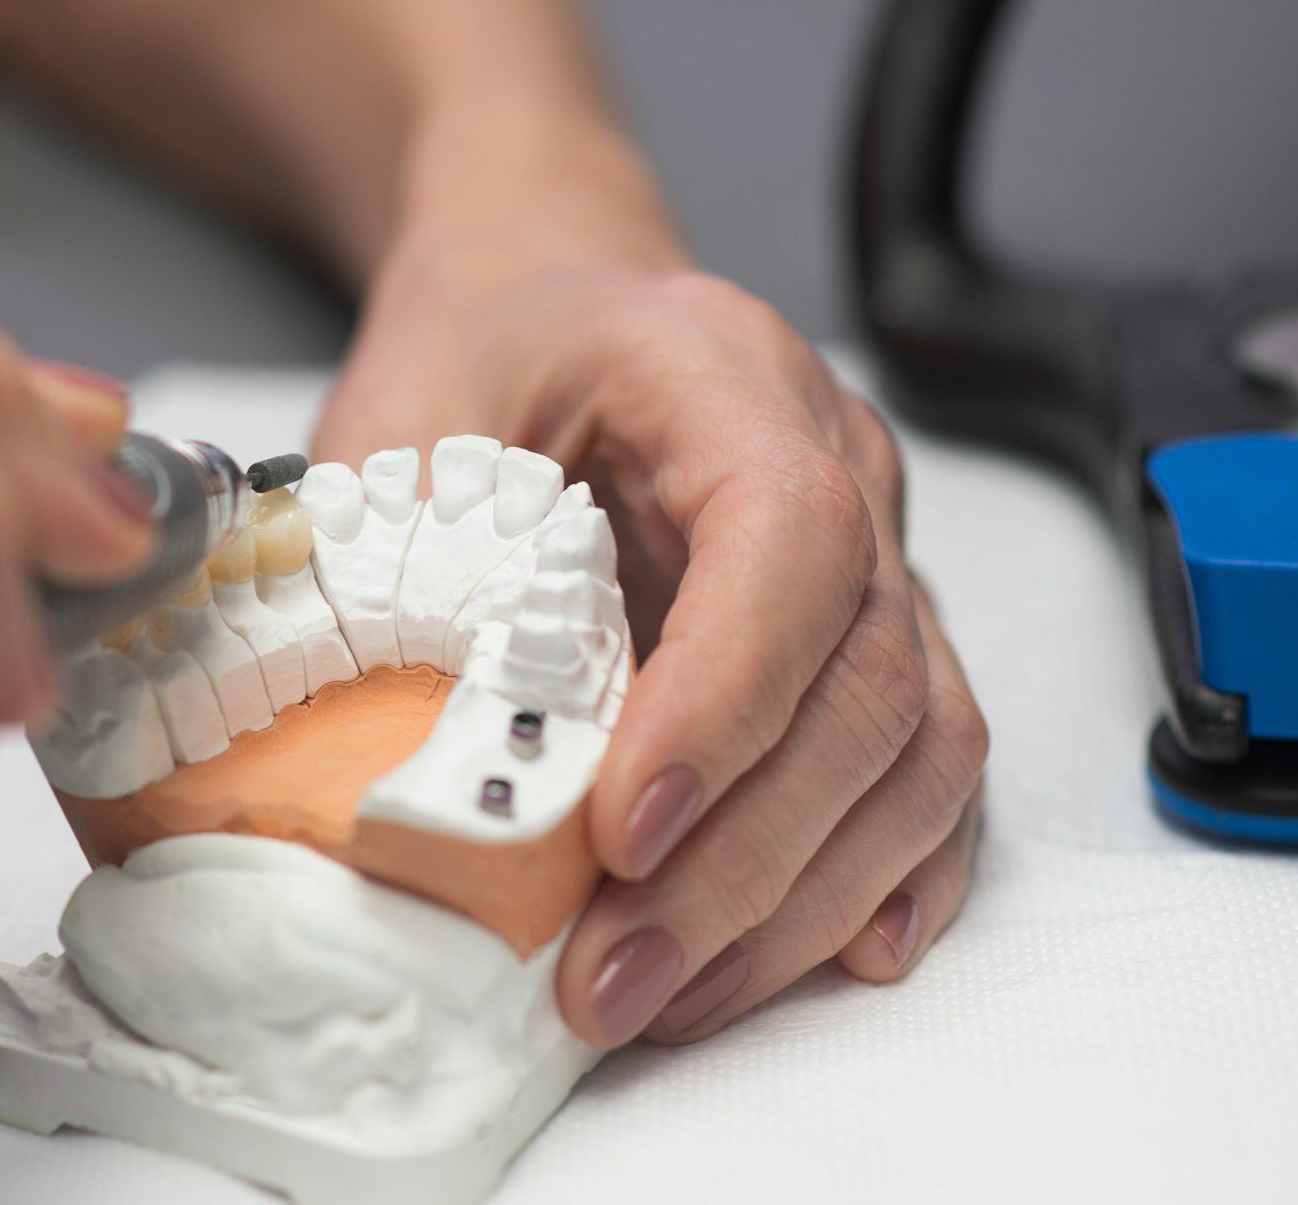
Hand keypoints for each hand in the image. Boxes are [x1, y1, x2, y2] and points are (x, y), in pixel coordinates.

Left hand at [316, 148, 986, 1049]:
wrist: (548, 295)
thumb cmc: (478, 349)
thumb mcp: (397, 417)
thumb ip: (386, 557)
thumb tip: (365, 767)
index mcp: (725, 375)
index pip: (788, 541)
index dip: (723, 701)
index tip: (621, 833)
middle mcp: (841, 462)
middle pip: (863, 680)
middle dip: (742, 860)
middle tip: (610, 979)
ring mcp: (882, 555)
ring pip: (916, 749)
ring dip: (800, 903)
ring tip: (667, 1002)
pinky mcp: (881, 634)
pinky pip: (932, 770)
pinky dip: (888, 876)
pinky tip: (826, 962)